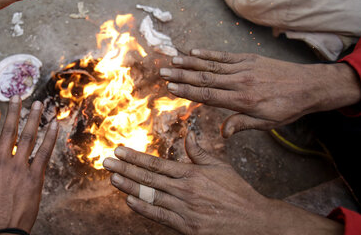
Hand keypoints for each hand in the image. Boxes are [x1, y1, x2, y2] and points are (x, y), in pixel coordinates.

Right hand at [0, 95, 58, 234]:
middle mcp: (1, 162)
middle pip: (8, 131)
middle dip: (14, 111)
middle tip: (17, 97)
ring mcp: (19, 169)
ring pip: (27, 137)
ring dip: (34, 118)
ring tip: (38, 104)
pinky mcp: (34, 178)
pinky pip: (44, 153)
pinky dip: (50, 138)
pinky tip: (54, 125)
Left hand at [103, 132, 342, 234]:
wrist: (254, 222)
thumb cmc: (237, 193)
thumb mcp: (220, 167)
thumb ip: (200, 152)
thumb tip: (188, 135)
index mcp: (191, 173)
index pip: (156, 163)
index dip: (134, 157)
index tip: (118, 150)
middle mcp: (185, 190)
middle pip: (147, 178)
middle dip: (124, 169)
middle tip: (106, 161)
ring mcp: (184, 209)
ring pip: (149, 195)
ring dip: (128, 187)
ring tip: (113, 178)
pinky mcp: (186, 227)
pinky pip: (159, 216)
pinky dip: (143, 208)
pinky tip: (130, 200)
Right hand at [159, 49, 360, 136]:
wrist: (309, 86)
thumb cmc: (286, 108)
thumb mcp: (266, 123)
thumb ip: (242, 124)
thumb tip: (223, 134)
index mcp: (243, 100)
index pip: (209, 95)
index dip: (188, 91)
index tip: (170, 87)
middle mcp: (240, 82)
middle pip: (205, 78)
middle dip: (181, 75)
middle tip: (162, 72)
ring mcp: (244, 68)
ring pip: (212, 66)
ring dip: (189, 63)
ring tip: (171, 60)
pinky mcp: (249, 59)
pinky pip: (224, 57)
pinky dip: (208, 54)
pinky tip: (193, 52)